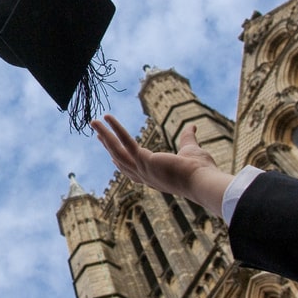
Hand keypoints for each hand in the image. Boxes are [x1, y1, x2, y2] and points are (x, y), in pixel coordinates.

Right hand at [92, 115, 230, 216]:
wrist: (203, 180)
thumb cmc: (200, 169)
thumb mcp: (191, 150)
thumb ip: (188, 138)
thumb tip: (192, 126)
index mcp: (154, 177)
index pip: (132, 171)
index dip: (121, 162)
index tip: (112, 154)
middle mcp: (145, 176)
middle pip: (120, 160)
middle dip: (108, 146)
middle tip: (97, 134)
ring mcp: (142, 169)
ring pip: (117, 150)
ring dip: (104, 136)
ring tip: (93, 122)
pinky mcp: (144, 160)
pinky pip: (126, 142)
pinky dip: (115, 129)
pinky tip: (108, 118)